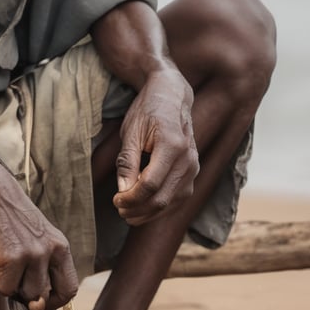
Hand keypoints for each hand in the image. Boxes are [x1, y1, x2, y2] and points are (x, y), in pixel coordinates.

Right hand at [0, 171, 77, 309]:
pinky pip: (6, 288)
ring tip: (5, 258)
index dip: (53, 301)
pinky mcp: (12, 256)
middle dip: (26, 292)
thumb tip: (37, 307)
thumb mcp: (35, 240)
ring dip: (11, 285)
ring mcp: (33, 253)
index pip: (69, 290)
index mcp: (61, 246)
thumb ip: (41, 273)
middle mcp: (51, 250)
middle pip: (44, 296)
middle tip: (14, 271)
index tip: (38, 298)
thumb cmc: (11, 218)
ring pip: (26, 296)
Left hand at [113, 67, 198, 226]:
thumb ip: (128, 161)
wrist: (171, 96)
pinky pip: (178, 198)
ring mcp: (194, 168)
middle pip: (162, 198)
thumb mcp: (132, 131)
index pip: (150, 184)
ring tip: (128, 212)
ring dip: (149, 213)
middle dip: (138, 209)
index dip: (131, 198)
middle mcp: (188, 159)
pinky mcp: (193, 173)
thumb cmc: (148, 110)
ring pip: (172, 203)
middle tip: (119, 209)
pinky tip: (144, 208)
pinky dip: (161, 208)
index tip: (115, 200)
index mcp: (172, 145)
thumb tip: (122, 191)